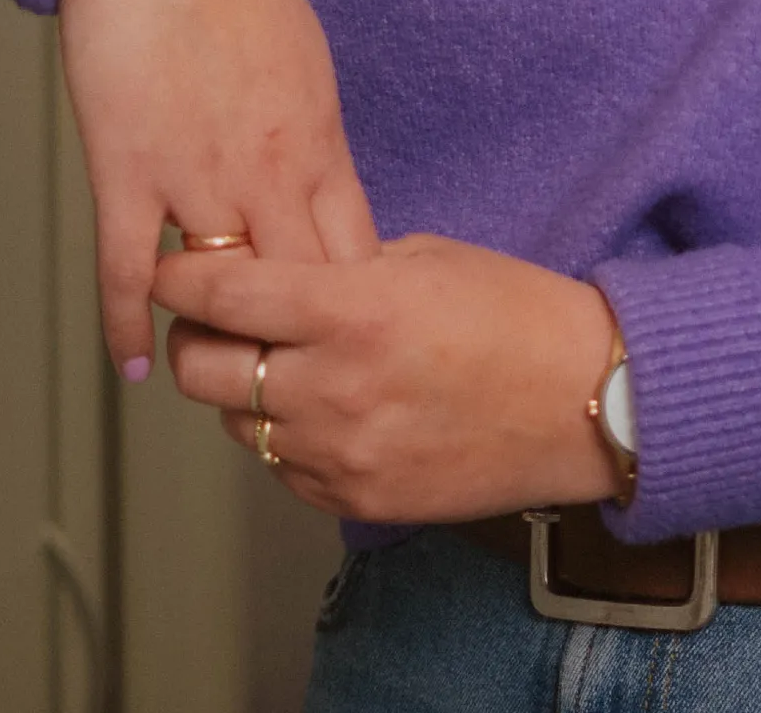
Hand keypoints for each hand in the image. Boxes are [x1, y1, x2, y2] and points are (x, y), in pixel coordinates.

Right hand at [48, 0, 379, 376]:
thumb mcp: (303, 62)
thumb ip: (310, 134)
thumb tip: (317, 179)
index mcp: (317, 142)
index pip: (354, 255)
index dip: (356, 313)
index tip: (358, 350)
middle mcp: (269, 170)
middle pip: (303, 289)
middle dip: (304, 348)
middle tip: (298, 392)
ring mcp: (199, 177)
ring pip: (227, 293)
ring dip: (225, 346)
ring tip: (222, 389)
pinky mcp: (130, 172)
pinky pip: (133, 270)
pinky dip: (133, 325)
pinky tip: (137, 364)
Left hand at [157, 235, 629, 521]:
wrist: (588, 400)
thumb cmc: (520, 316)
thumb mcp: (424, 259)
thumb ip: (338, 272)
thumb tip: (275, 280)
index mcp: (351, 311)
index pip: (219, 296)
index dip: (178, 281)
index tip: (173, 273)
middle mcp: (332, 387)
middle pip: (201, 371)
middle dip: (196, 339)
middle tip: (218, 322)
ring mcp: (340, 453)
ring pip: (236, 426)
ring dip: (244, 393)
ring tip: (288, 368)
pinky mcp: (356, 501)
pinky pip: (284, 468)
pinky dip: (289, 439)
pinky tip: (330, 410)